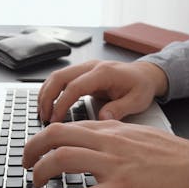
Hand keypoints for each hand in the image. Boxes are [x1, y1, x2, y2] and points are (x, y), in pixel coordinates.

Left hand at [22, 120, 188, 187]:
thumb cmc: (171, 156)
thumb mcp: (137, 135)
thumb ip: (112, 136)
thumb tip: (90, 143)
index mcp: (111, 129)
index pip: (66, 126)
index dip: (43, 138)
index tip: (35, 150)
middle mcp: (108, 142)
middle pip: (56, 136)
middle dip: (32, 150)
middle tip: (26, 164)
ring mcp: (114, 164)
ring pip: (62, 159)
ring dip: (42, 172)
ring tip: (38, 183)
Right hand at [38, 60, 167, 122]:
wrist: (145, 74)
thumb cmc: (141, 87)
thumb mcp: (137, 100)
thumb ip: (120, 109)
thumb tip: (102, 119)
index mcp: (104, 72)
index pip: (75, 86)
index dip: (62, 103)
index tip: (56, 120)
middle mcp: (92, 66)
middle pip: (59, 77)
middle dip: (47, 97)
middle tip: (44, 117)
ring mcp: (86, 68)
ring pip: (57, 76)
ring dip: (46, 94)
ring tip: (43, 113)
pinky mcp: (83, 74)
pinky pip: (62, 80)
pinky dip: (52, 91)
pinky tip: (49, 105)